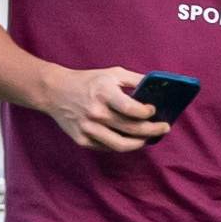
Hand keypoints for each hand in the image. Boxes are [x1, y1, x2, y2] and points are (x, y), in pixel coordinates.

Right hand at [40, 65, 169, 152]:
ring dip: (140, 142)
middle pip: (131, 129)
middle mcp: (95, 113)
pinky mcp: (82, 140)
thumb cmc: (88, 81)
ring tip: (148, 137)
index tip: (154, 111)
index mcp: (104, 93)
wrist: (55, 91)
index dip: (147, 113)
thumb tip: (159, 89)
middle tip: (164, 128)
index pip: (131, 109)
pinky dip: (122, 144)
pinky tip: (130, 139)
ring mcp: (88, 129)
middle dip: (153, 130)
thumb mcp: (112, 73)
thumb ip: (136, 80)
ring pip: (122, 145)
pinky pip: (108, 148)